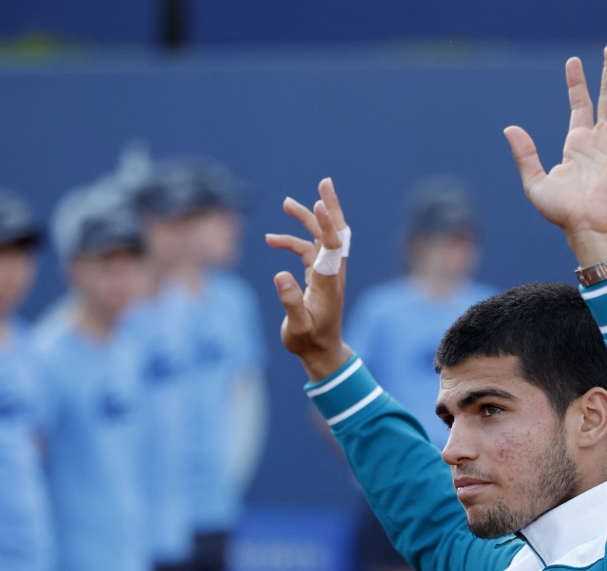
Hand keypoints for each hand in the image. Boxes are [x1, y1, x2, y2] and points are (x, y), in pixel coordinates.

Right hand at [266, 177, 352, 381]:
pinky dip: (291, 241)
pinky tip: (271, 240)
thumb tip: (279, 275)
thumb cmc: (308, 341)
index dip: (326, 224)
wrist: (321, 352)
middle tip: (325, 182)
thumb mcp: (297, 327)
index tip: (319, 202)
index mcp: (328, 282)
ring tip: (286, 203)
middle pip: (336, 233)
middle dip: (330, 207)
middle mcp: (331, 273)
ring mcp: (326, 273)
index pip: (331, 246)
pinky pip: (307, 250)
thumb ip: (290, 302)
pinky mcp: (318, 275)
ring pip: (319, 237)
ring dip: (306, 219)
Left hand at [504, 37, 606, 266]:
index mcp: (578, 145)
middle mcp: (599, 140)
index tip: (573, 62)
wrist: (586, 228)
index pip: (580, 105)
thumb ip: (525, 154)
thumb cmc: (563, 212)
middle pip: (606, 96)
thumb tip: (509, 128)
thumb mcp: (535, 182)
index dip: (577, 83)